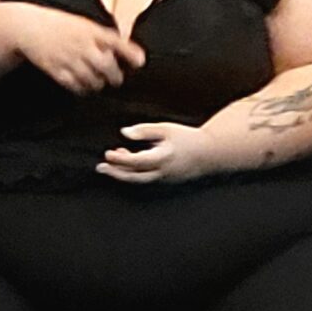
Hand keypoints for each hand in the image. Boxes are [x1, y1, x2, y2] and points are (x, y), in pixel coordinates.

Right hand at [11, 5, 144, 94]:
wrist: (27, 27)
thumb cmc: (57, 24)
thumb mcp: (83, 23)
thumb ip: (102, 36)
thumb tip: (125, 50)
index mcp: (90, 30)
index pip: (116, 42)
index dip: (130, 53)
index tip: (140, 62)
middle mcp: (81, 45)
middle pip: (106, 65)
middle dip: (115, 75)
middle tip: (116, 79)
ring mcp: (68, 58)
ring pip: (92, 78)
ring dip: (98, 83)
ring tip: (99, 83)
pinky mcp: (55, 69)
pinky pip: (74, 84)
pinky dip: (82, 88)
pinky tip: (83, 86)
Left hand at [97, 122, 219, 184]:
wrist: (210, 153)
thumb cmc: (187, 138)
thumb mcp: (166, 129)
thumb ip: (144, 131)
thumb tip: (124, 133)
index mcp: (164, 157)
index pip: (136, 162)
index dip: (120, 159)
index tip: (107, 153)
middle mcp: (163, 172)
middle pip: (134, 177)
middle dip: (115, 173)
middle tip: (100, 167)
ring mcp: (165, 179)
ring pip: (139, 180)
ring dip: (123, 173)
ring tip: (110, 163)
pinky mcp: (166, 181)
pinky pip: (146, 179)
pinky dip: (134, 173)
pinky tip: (127, 162)